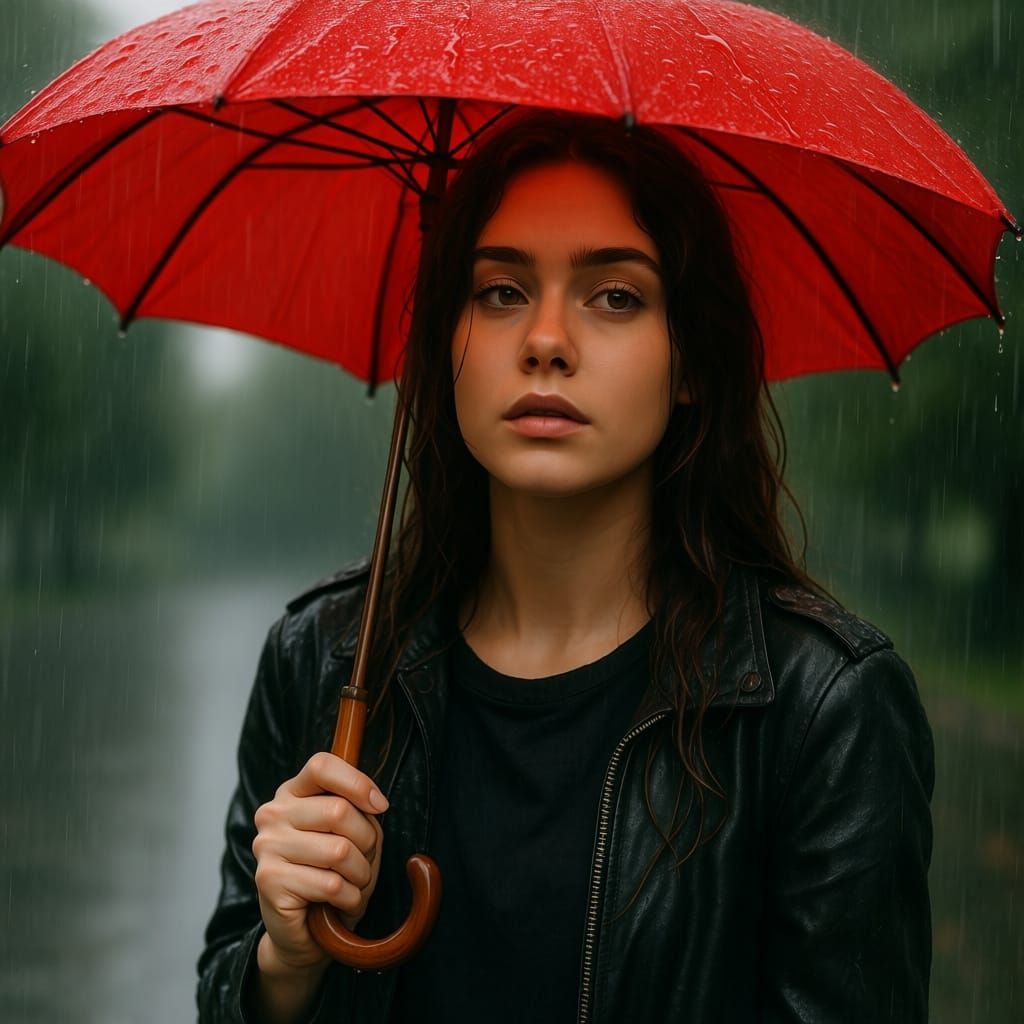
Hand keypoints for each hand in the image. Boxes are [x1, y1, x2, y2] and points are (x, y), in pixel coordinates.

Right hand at [252, 751, 388, 970]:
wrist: (304, 934)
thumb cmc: (332, 876)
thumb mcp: (351, 835)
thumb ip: (358, 812)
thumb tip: (375, 804)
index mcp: (291, 793)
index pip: (322, 766)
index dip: (357, 783)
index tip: (380, 806)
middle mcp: (272, 814)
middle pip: (339, 810)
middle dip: (367, 841)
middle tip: (362, 861)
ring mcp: (267, 846)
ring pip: (339, 850)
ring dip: (360, 874)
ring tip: (352, 884)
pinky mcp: (269, 880)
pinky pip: (331, 884)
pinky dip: (350, 898)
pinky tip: (340, 903)